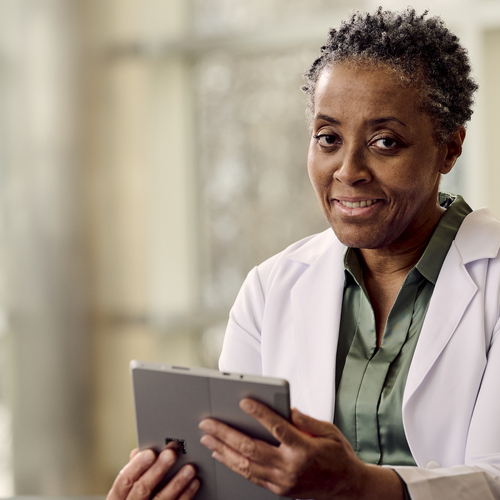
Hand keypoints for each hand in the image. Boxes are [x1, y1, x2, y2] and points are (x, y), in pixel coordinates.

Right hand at [107, 448, 199, 499]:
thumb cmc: (136, 498)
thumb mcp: (129, 489)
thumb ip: (134, 471)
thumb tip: (139, 451)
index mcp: (117, 498)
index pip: (124, 480)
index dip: (137, 466)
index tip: (151, 452)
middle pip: (142, 490)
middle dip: (158, 470)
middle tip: (171, 454)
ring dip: (177, 482)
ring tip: (190, 468)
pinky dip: (186, 495)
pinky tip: (194, 483)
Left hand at [199, 399, 403, 499]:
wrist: (347, 487)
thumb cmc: (338, 455)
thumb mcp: (329, 431)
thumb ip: (306, 420)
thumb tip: (286, 409)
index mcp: (304, 449)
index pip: (277, 428)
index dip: (259, 413)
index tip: (244, 401)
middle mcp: (290, 467)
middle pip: (251, 448)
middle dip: (226, 434)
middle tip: (208, 422)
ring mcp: (282, 481)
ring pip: (245, 465)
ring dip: (223, 450)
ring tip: (208, 438)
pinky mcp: (278, 490)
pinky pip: (251, 477)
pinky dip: (233, 465)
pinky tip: (222, 455)